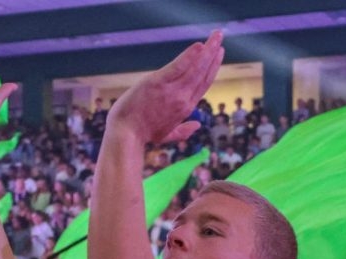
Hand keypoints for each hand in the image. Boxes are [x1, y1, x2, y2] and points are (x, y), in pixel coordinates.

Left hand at [105, 31, 223, 144]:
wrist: (126, 134)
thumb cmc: (142, 134)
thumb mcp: (166, 134)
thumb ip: (183, 130)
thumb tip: (197, 126)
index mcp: (186, 108)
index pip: (203, 84)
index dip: (212, 68)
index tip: (218, 55)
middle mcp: (183, 99)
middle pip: (203, 73)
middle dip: (213, 54)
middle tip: (219, 38)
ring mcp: (172, 91)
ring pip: (196, 68)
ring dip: (208, 50)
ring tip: (216, 36)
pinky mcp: (157, 82)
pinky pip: (178, 67)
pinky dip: (189, 56)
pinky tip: (199, 45)